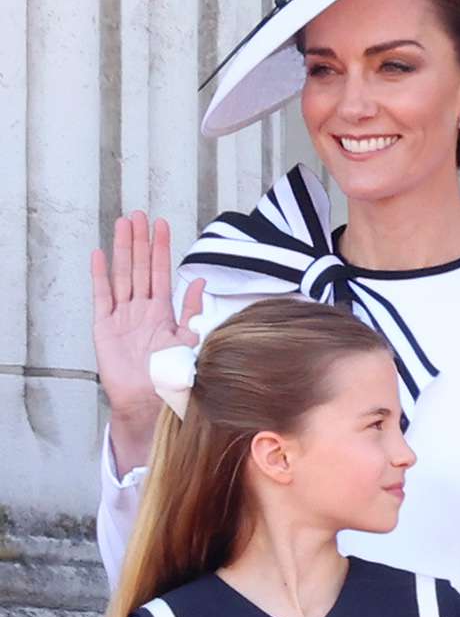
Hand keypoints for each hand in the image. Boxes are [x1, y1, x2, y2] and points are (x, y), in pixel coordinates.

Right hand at [90, 212, 204, 471]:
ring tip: (122, 224)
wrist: (149, 402)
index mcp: (163, 312)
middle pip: (140, 268)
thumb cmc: (171, 377)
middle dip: (140, 241)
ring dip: (122, 250)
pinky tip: (100, 255)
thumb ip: (193, 311)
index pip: (162, 273)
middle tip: (139, 214)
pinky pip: (102, 297)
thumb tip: (202, 281)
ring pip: (122, 275)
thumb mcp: (190, 342)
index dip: (161, 249)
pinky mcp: (104, 327)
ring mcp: (122, 316)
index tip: (162, 225)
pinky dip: (100, 276)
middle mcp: (142, 310)